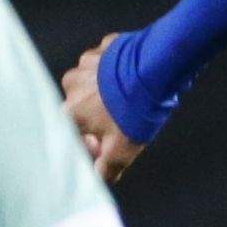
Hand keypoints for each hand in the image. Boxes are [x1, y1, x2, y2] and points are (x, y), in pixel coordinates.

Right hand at [61, 41, 142, 183]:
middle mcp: (72, 84)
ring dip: (105, 92)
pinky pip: (107, 61)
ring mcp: (87, 62)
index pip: (70, 133)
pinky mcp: (105, 47)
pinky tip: (132, 79)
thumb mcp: (121, 150)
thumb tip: (97, 179)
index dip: (86, 143)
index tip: (101, 147)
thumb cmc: (134, 113)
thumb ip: (105, 169)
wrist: (156, 70)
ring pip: (93, 82)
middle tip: (120, 122)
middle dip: (96, 117)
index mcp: (70, 110)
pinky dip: (115, 71)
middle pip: (80, 106)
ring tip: (128, 99)